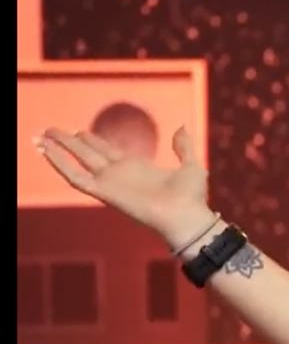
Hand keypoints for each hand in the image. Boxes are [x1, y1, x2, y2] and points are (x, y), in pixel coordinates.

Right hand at [35, 126, 213, 247]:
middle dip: (69, 141)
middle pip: (88, 154)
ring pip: (78, 162)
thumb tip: (182, 126)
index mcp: (137, 168)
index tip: (78, 131)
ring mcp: (111, 183)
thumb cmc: (192, 197)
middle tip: (51, 129)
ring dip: (59, 149)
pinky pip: (76, 178)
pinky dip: (60, 164)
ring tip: (41, 136)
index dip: (92, 141)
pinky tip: (46, 152)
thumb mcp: (192, 165)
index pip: (107, 151)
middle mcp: (120, 175)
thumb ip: (184, 146)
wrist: (188, 217)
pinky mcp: (105, 193)